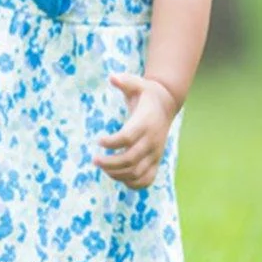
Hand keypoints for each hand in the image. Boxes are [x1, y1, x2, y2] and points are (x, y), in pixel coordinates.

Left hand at [97, 75, 178, 189]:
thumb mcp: (137, 83)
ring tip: (103, 167)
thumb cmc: (146, 93)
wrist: (166, 105)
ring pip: (137, 172)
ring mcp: (155, 153)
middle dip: (110, 163)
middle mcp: (152, 140)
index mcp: (145, 123)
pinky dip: (133, 184)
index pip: (128, 138)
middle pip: (130, 159)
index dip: (112, 142)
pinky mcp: (156, 161)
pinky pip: (147, 180)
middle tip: (94, 160)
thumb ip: (125, 81)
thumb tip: (112, 77)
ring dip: (117, 174)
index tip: (99, 141)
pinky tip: (118, 177)